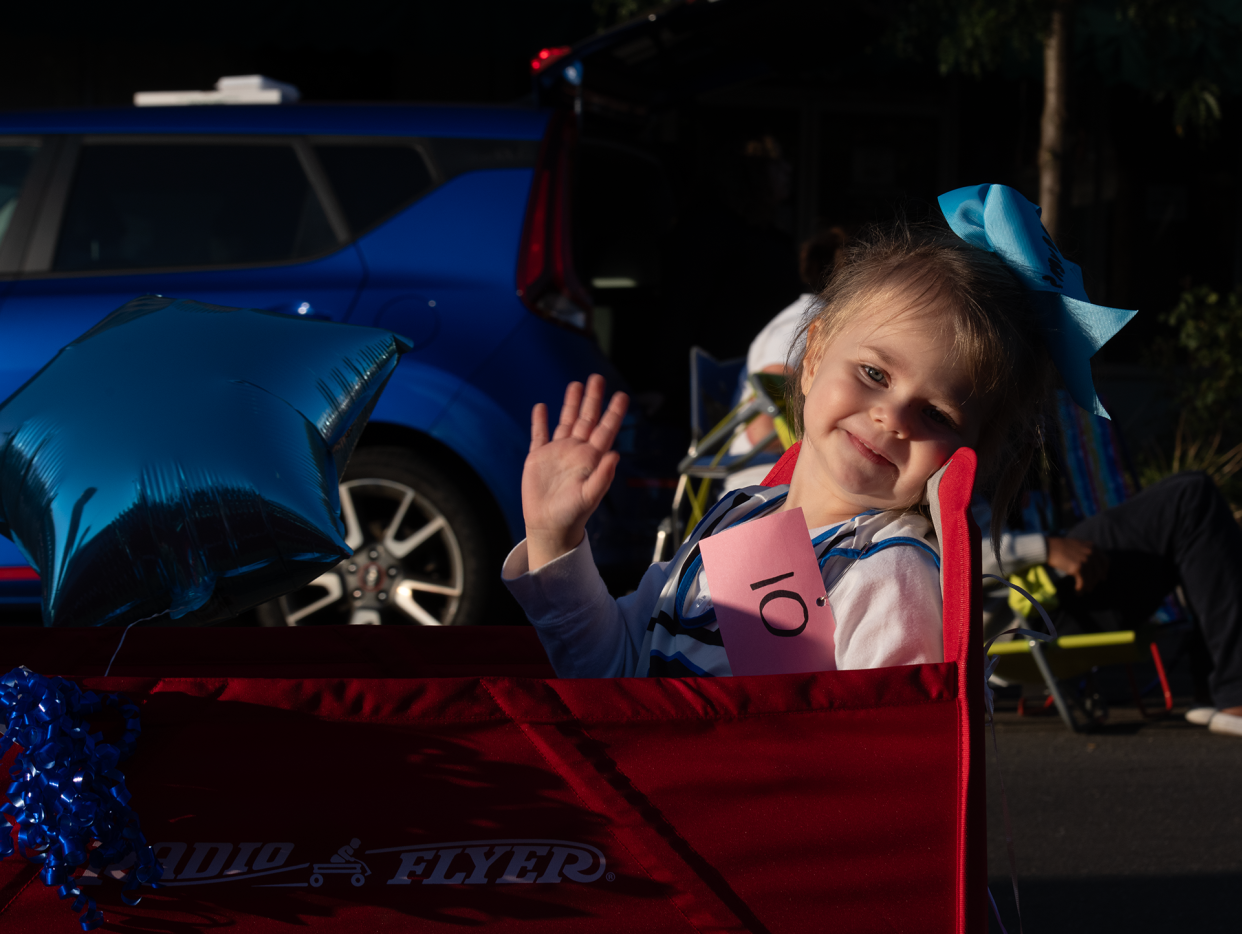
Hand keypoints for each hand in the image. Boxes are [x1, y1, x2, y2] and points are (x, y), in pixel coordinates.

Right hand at [523, 375, 628, 570]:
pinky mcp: (538, 458)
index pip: (604, 430)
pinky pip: (539, 435)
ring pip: (565, 422)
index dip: (613, 413)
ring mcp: (557, 453)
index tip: (620, 395)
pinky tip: (542, 407)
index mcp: (591, 458)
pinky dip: (540, 421)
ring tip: (575, 384)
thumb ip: (603, 476)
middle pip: (586, 419)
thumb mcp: (590, 496)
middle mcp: (576, 451)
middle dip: (592, 399)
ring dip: (570, 404)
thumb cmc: (573, 514)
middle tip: (597, 378)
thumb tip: (615, 454)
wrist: (550, 526)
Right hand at [1045, 536, 1109, 592]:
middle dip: (1095, 581)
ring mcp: (1085, 561)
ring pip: (1091, 579)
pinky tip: (1077, 592)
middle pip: (1099, 572)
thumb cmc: (1059, 546)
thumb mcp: (1077, 544)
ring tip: (1083, 591)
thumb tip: (1092, 562)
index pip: (1105, 561)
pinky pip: (1082, 582)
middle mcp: (1091, 553)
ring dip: (1087, 587)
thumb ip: (1086, 551)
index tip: (1101, 578)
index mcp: (1093, 547)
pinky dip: (1080, 589)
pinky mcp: (1078, 568)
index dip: (1104, 571)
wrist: (1048, 547)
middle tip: (1090, 587)